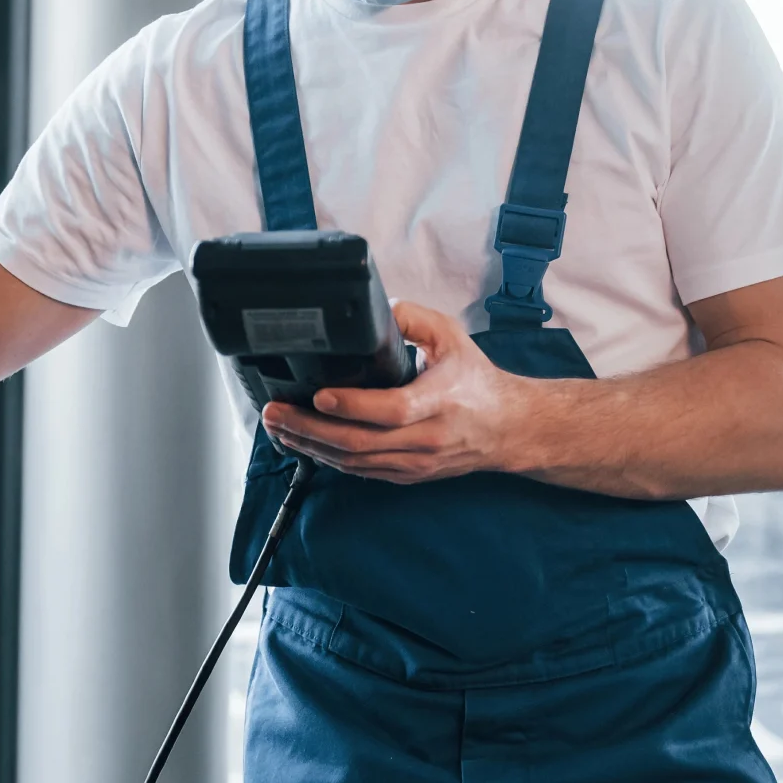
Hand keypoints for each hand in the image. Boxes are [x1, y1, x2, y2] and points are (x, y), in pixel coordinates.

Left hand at [261, 301, 534, 483]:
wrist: (507, 429)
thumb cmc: (477, 381)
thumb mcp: (451, 337)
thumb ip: (413, 318)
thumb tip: (376, 308)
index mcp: (438, 403)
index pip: (390, 410)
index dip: (351, 406)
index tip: (318, 394)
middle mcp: (425, 439)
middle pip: (359, 442)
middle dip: (309, 429)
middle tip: (275, 413)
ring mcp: (414, 463)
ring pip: (354, 462)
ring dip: (311, 447)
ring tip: (278, 428)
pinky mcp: (407, 474)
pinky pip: (361, 471)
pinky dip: (329, 459)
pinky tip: (305, 444)